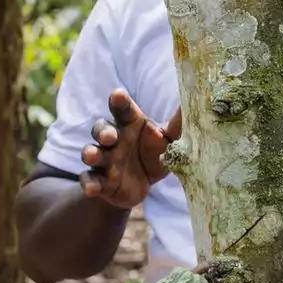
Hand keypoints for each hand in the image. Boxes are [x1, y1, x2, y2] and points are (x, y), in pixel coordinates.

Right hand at [79, 89, 181, 209]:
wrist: (141, 185)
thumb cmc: (155, 153)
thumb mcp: (169, 140)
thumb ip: (178, 125)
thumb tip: (192, 105)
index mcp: (130, 124)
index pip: (123, 110)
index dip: (119, 102)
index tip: (118, 94)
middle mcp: (113, 139)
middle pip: (102, 129)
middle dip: (103, 131)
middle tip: (111, 136)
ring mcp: (104, 160)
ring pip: (92, 152)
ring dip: (91, 154)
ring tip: (93, 156)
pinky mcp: (99, 180)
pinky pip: (89, 180)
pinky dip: (89, 184)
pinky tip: (92, 188)